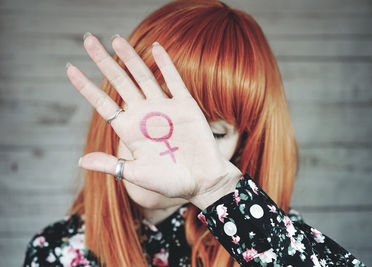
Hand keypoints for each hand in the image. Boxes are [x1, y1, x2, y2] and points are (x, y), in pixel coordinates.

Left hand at [66, 33, 241, 208]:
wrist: (203, 181)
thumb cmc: (171, 182)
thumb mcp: (137, 174)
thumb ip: (112, 164)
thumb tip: (80, 161)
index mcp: (130, 130)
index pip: (103, 104)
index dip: (86, 87)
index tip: (70, 69)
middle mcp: (144, 115)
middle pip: (120, 83)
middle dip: (104, 62)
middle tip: (88, 41)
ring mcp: (165, 108)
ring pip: (144, 77)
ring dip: (131, 58)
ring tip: (116, 39)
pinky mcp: (185, 105)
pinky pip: (174, 80)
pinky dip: (166, 64)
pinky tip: (156, 48)